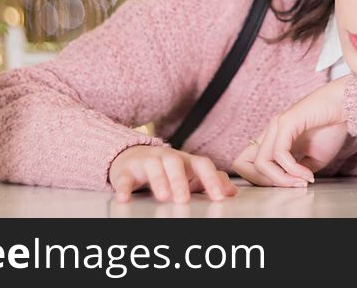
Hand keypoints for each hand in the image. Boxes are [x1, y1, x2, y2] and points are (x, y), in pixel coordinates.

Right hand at [109, 145, 237, 203]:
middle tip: (183, 200)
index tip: (219, 197)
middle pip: (175, 162)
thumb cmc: (167, 168)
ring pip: (153, 166)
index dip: (211, 179)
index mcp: (186, 160)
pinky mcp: (126, 170)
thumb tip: (232, 191)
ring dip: (159, 180)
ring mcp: (146, 161)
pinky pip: (124, 177)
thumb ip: (211, 180)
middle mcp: (167, 157)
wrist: (133, 156)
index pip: (202, 164)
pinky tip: (124, 199)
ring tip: (163, 197)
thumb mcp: (190, 172)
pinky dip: (123, 187)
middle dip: (180, 180)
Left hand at [232, 75, 350, 186]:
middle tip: (291, 186)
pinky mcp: (286, 122)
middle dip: (265, 182)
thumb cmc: (331, 128)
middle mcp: (270, 131)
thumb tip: (294, 184)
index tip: (286, 185)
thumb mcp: (313, 158)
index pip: (246, 162)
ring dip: (282, 179)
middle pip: (243, 164)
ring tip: (302, 181)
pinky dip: (293, 169)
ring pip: (261, 162)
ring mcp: (276, 125)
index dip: (260, 180)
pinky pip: (280, 154)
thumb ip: (299, 171)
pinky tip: (307, 174)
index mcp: (272, 138)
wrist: (345, 107)